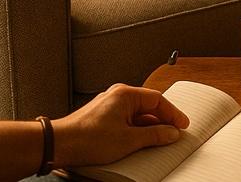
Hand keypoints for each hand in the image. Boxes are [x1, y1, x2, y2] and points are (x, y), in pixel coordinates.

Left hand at [52, 83, 190, 166]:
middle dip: (162, 122)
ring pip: (136, 116)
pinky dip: (135, 131)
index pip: (158, 100)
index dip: (173, 114)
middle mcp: (117, 97)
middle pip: (148, 107)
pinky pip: (125, 122)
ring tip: (156, 143)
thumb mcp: (129, 140)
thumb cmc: (87, 139)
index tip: (182, 125)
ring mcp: (108, 108)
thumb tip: (170, 133)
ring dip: (148, 128)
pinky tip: (138, 144)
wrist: (58, 145)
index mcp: (126, 94)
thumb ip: (154, 135)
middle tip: (173, 135)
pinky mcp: (101, 119)